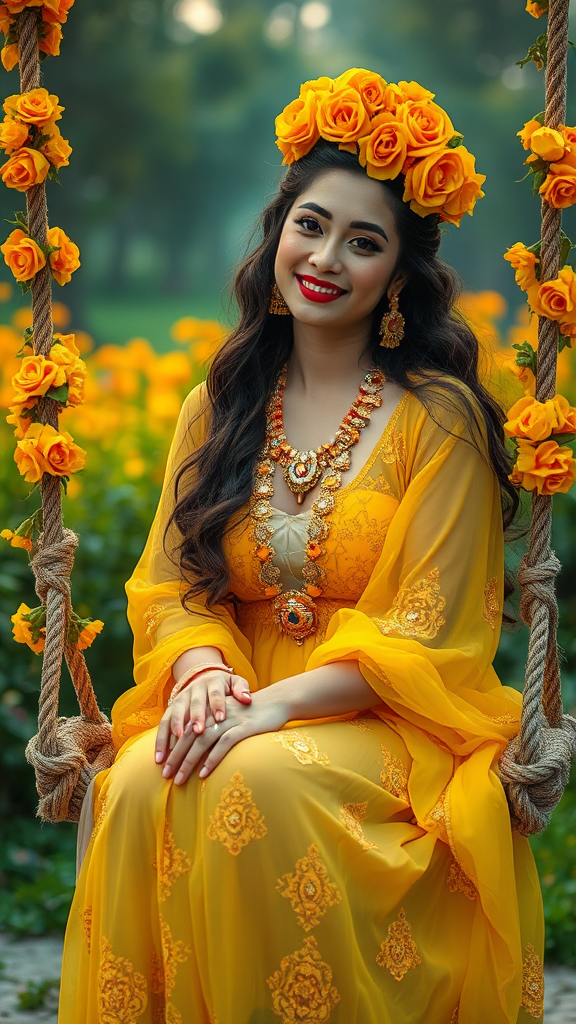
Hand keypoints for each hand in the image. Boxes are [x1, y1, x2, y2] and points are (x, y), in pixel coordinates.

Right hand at [155, 668, 251, 764]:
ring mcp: (181, 698)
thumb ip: (241, 689)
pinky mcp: (170, 708)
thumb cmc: (225, 687)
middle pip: (195, 703)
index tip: (221, 718)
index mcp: (213, 683)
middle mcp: (195, 689)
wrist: (204, 677)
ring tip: (174, 749)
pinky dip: (161, 740)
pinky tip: (160, 757)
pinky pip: (164, 724)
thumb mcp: (235, 683)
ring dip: (173, 731)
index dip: (218, 705)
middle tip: (198, 732)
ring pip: (175, 714)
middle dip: (196, 717)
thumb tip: (247, 699)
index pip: (216, 693)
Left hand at [161, 689, 289, 784]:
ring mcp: (230, 720)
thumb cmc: (251, 712)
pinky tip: (203, 773)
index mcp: (209, 709)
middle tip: (165, 775)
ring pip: (202, 741)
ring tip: (178, 779)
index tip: (162, 763)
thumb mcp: (228, 716)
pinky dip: (212, 759)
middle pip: (189, 736)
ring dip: (188, 761)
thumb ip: (212, 726)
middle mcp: (216, 713)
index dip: (171, 745)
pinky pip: (224, 744)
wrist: (277, 701)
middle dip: (175, 756)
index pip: (184, 728)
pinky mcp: (244, 727)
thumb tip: (195, 748)